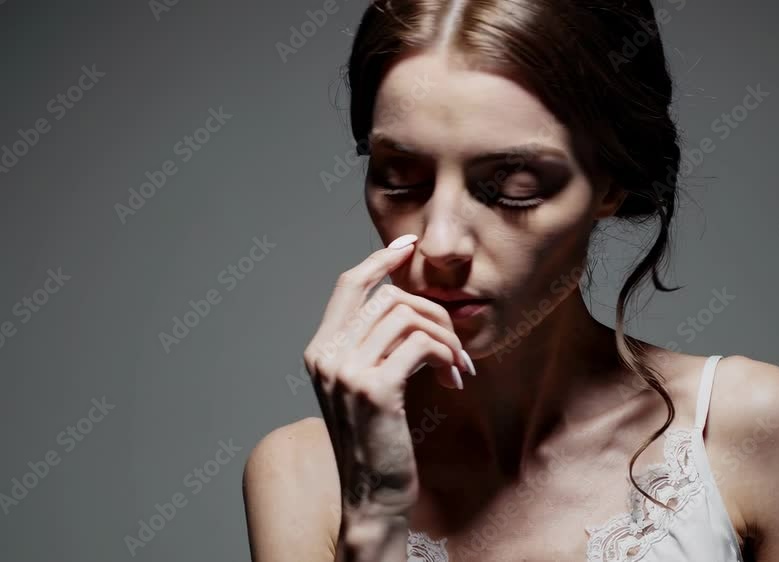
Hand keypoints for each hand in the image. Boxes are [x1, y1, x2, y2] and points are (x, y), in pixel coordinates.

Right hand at [303, 234, 474, 520]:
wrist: (372, 495)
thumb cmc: (376, 441)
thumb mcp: (365, 386)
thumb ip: (372, 346)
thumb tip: (405, 302)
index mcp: (320, 350)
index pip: (348, 285)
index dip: (379, 260)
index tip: (408, 248)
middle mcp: (326, 355)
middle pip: (389, 298)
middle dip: (433, 314)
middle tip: (455, 346)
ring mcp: (346, 371)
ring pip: (409, 317)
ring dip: (446, 338)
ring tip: (458, 366)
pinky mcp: (375, 389)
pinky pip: (421, 345)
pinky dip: (447, 356)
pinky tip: (454, 379)